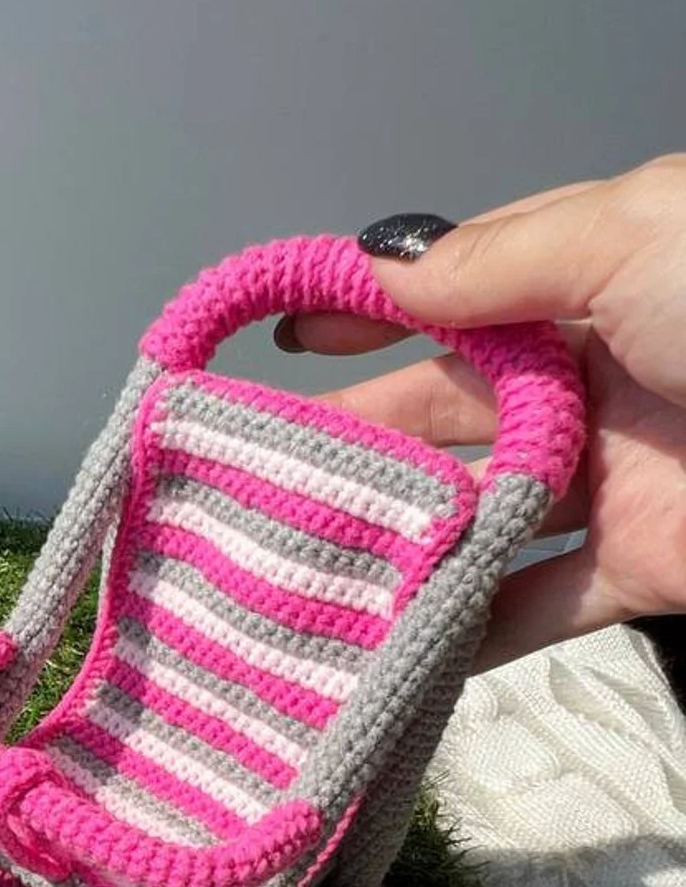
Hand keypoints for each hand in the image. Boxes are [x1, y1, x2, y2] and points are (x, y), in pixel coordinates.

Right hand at [277, 155, 685, 670]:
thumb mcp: (629, 235)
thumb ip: (496, 260)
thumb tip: (379, 272)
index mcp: (591, 284)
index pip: (451, 301)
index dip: (364, 319)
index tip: (275, 349)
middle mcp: (591, 380)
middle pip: (442, 418)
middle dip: (348, 446)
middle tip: (241, 482)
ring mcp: (615, 480)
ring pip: (474, 519)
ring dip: (387, 545)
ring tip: (284, 574)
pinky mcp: (645, 570)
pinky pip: (537, 608)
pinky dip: (464, 636)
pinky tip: (379, 651)